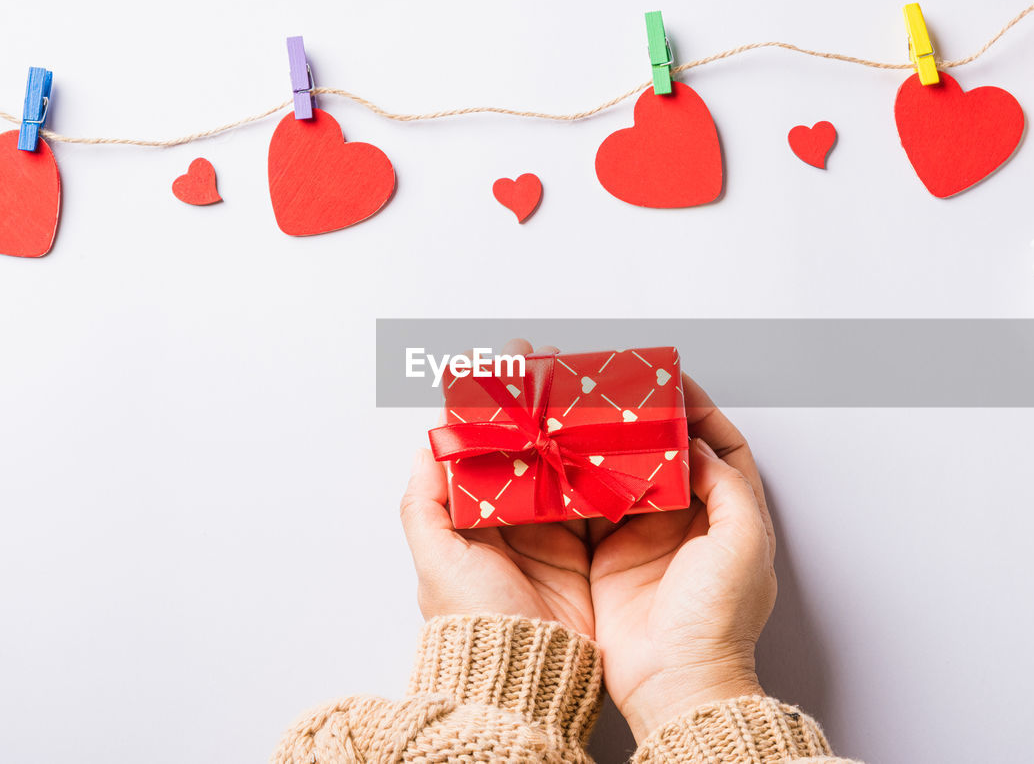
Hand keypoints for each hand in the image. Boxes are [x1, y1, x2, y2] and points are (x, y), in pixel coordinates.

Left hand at [399, 340, 594, 637]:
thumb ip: (425, 506)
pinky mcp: (585, 548)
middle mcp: (512, 520)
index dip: (488, 405)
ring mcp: (551, 532)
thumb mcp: (437, 562)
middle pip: (526, 446)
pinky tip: (609, 433)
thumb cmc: (474, 621)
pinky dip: (603, 464)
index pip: (480, 447)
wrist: (526, 675)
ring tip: (579, 383)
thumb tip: (425, 449)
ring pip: (562, 462)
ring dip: (570, 423)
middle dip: (536, 402)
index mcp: (472, 518)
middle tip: (548, 359)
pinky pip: (596, 495)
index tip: (499, 363)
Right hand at [589, 375, 776, 740]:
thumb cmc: (718, 620)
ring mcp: (649, 537)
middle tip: (626, 392)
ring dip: (616, 446)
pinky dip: (585, 480)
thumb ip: (727, 485)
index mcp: (732, 515)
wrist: (674, 681)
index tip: (677, 383)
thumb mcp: (742, 542)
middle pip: (673, 455)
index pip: (723, 446)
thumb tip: (698, 446)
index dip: (703, 411)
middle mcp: (691, 522)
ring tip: (596, 415)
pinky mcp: (611, 554)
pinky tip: (571, 458)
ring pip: (632, 474)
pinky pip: (598, 505)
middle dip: (652, 422)